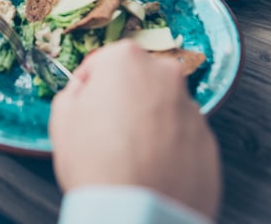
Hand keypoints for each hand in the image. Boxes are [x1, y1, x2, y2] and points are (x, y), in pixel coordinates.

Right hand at [48, 40, 220, 219]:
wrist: (140, 213)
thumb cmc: (99, 165)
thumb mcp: (63, 120)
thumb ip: (72, 94)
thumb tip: (82, 92)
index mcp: (127, 60)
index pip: (102, 62)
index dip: (89, 85)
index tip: (85, 103)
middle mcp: (165, 76)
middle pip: (137, 80)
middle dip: (123, 99)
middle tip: (105, 130)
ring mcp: (191, 108)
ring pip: (162, 107)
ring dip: (147, 122)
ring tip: (128, 155)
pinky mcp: (207, 139)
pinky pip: (180, 135)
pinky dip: (167, 146)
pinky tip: (149, 167)